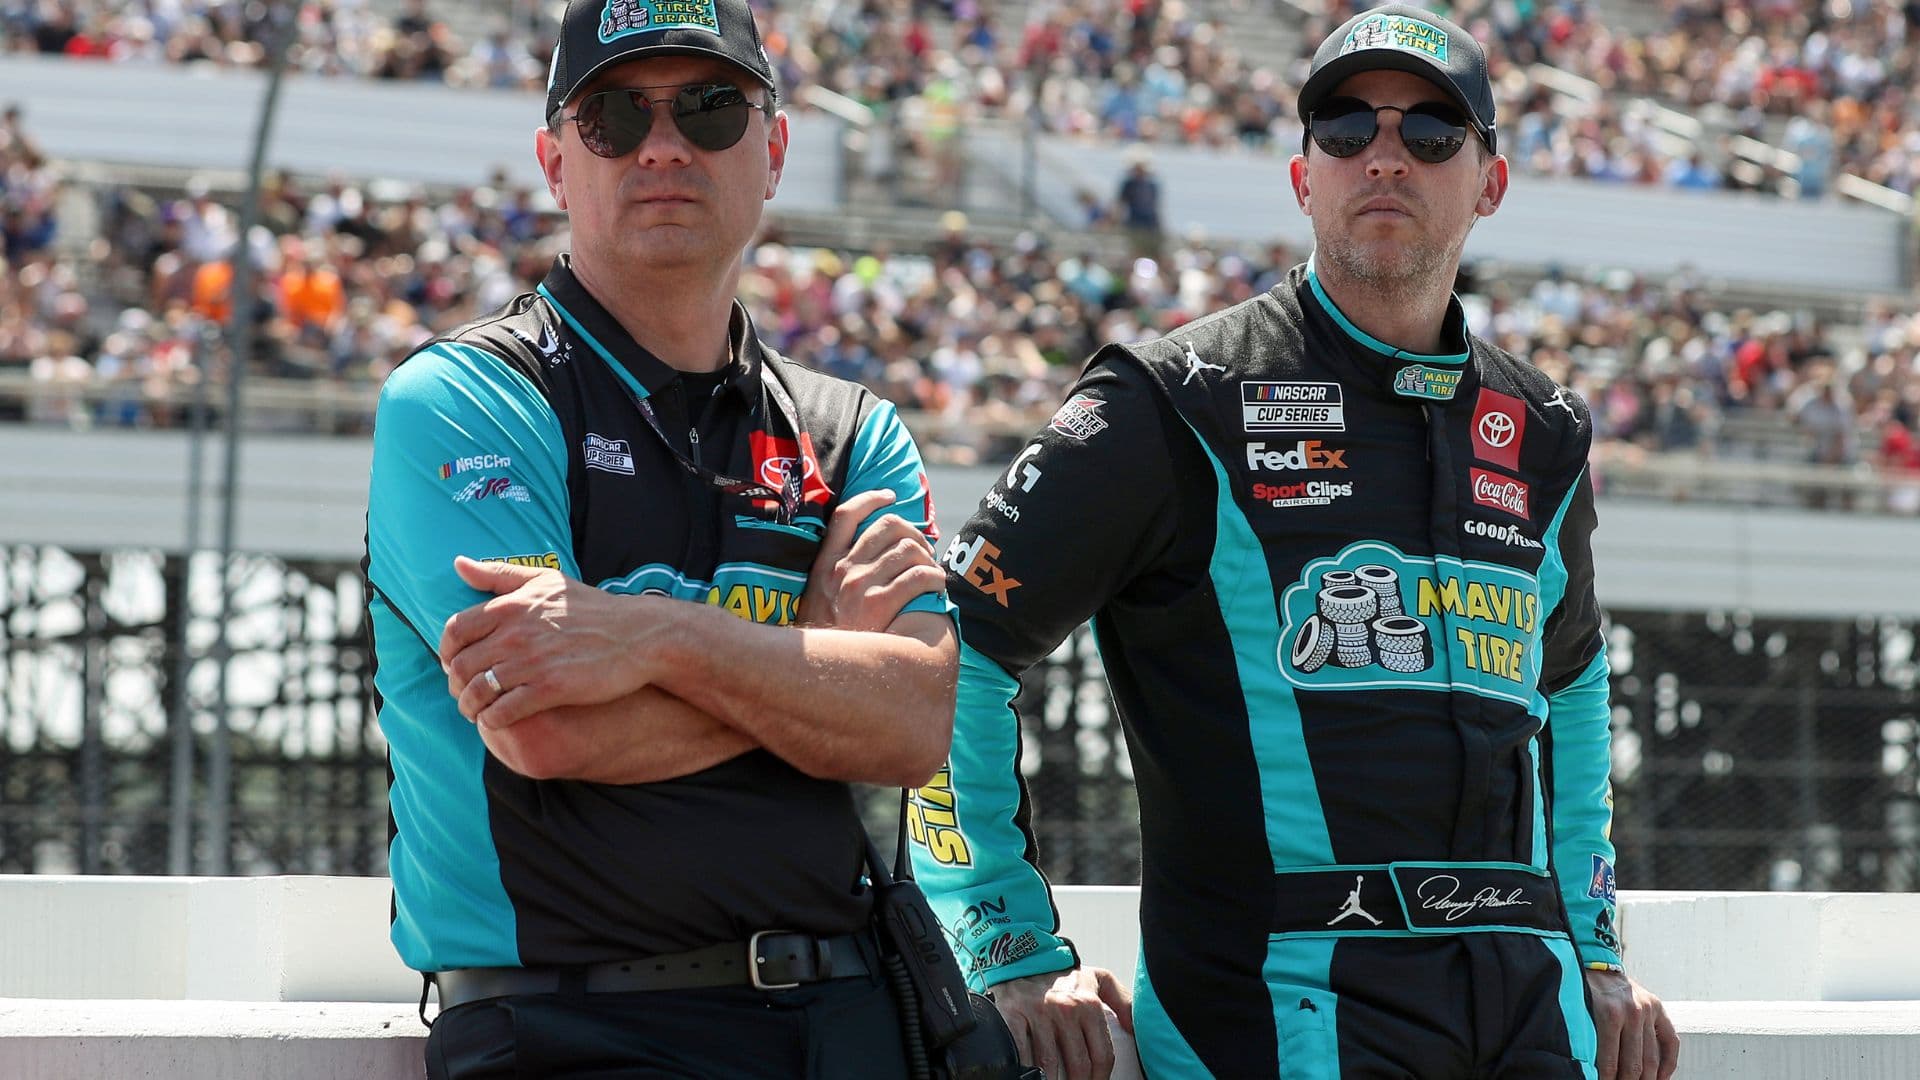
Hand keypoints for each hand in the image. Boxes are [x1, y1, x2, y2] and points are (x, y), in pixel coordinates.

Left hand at [439, 556, 663, 728]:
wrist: (638, 636)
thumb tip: (458, 564)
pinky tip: (498, 721)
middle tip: (465, 693)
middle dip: (456, 685)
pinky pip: (503, 711)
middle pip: (461, 666)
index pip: (454, 631)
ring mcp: (532, 662)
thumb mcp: (546, 581)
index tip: (454, 664)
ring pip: (478, 692)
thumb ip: (500, 574)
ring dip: (470, 707)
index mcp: (510, 606)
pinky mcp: (550, 689)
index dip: (447, 652)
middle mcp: (515, 634)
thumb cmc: (592, 608)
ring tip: (477, 712)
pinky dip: (493, 720)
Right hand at [796, 489, 944, 630]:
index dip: (870, 499)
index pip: (845, 515)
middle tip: (923, 549)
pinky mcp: (879, 604)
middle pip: (887, 527)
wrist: (826, 674)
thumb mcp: (818, 601)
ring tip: (933, 573)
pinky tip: (938, 587)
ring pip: (909, 550)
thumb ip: (834, 577)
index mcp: (824, 565)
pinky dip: (935, 578)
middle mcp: (841, 570)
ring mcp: (860, 586)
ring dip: (929, 558)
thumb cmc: (830, 639)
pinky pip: (919, 577)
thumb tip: (866, 557)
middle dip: (913, 533)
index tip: (889, 496)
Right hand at [991, 967, 1133, 1079]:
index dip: (1101, 1078)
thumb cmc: (1062, 974)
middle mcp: (1065, 1009)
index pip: (1102, 1055)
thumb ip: (1122, 1001)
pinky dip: (1025, 1068)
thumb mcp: (1098, 979)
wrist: (1023, 955)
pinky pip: (1021, 1053)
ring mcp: (1038, 1013)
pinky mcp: (1013, 1015)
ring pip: (1048, 1064)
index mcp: (1088, 1003)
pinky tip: (1030, 1074)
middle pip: (1078, 1065)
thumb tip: (1134, 1029)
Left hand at [1585, 969, 1677, 1079]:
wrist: (1594, 961)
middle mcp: (1632, 1011)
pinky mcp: (1658, 1008)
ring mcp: (1648, 1010)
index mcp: (1609, 1013)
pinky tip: (1660, 1079)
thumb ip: (1585, 1038)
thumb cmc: (1580, 990)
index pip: (1610, 1062)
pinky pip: (1671, 1043)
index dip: (1605, 1079)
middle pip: (1634, 1065)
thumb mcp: (1577, 1011)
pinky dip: (1668, 1066)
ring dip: (1645, 1079)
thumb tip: (1585, 1068)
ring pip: (1652, 1059)